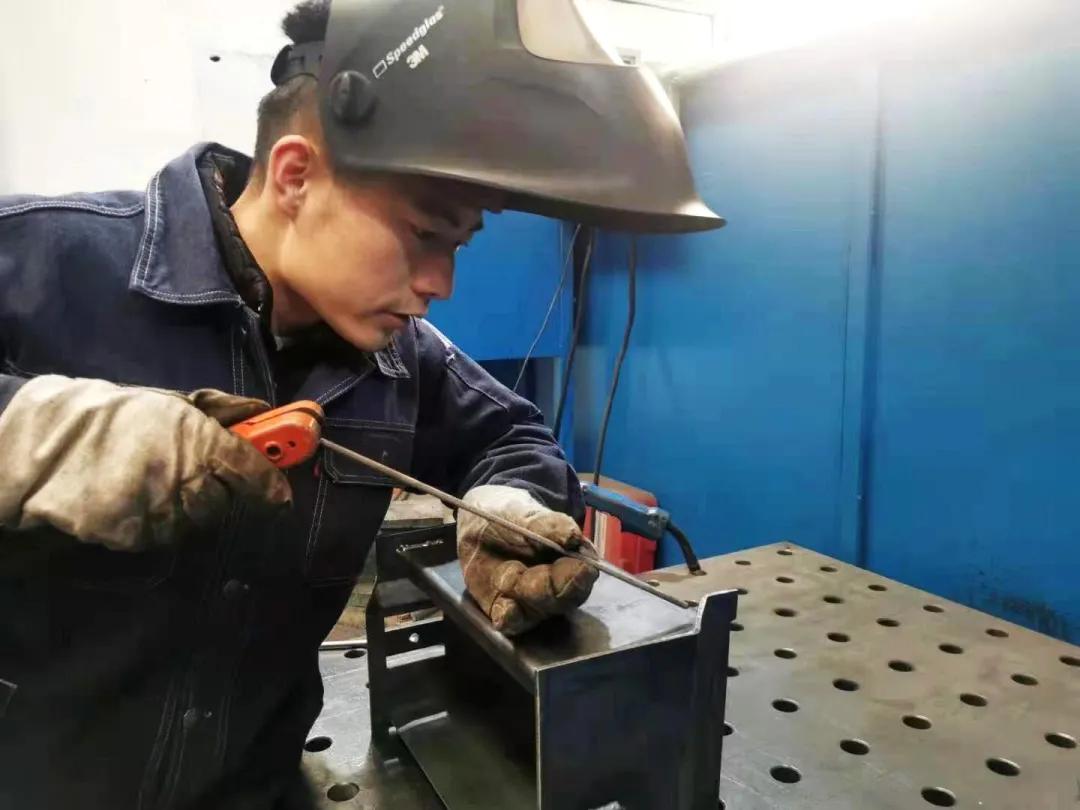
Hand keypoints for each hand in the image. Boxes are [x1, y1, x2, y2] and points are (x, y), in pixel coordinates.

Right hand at [0, 376, 290, 549]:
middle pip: (226, 502)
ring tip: (150, 478)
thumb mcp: (173, 402)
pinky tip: (131, 497)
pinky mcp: (135, 539)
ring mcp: (159, 514)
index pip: (256, 473)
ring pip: (195, 522)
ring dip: (184, 506)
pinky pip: (161, 535)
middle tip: (188, 467)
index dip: (271, 480)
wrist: (44, 448)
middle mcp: (185, 482)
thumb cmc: (114, 417)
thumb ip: (225, 412)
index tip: (278, 485)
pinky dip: (153, 521)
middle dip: (217, 488)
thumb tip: (266, 412)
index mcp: (200, 443)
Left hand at [457, 485, 598, 635]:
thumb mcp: (526, 514)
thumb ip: (550, 525)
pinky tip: (504, 608)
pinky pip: (514, 623)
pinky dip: (509, 618)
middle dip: (546, 589)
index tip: (574, 568)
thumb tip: (573, 536)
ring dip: (522, 596)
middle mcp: (560, 586)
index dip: (578, 574)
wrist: (479, 524)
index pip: (585, 573)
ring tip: (503, 576)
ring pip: (539, 612)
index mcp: (574, 559)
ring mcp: (536, 603)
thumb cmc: (512, 517)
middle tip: (522, 571)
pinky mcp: (510, 612)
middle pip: (564, 599)